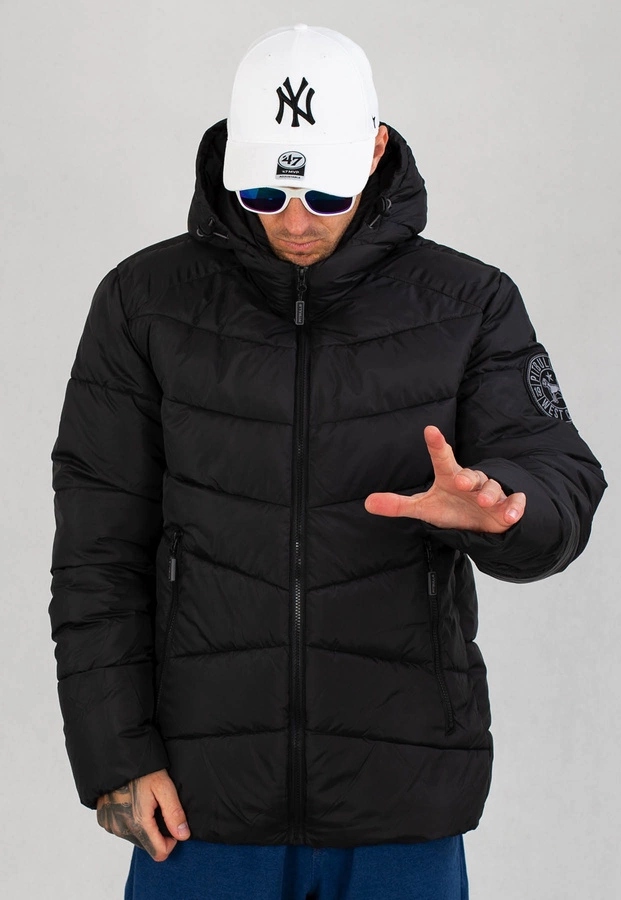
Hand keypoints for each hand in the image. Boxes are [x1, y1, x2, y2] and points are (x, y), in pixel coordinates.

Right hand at [96, 768, 189, 861]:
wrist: (116, 758)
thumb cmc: (143, 770)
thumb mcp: (164, 787)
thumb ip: (174, 813)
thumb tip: (183, 836)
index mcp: (138, 823)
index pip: (160, 853)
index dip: (171, 841)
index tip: (171, 822)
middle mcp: (122, 829)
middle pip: (147, 845)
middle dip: (157, 832)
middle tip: (157, 806)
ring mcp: (111, 825)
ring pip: (135, 838)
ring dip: (143, 827)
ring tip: (145, 802)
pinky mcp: (104, 820)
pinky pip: (123, 830)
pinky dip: (130, 822)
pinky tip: (132, 803)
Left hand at [364, 425, 525, 532]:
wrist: (480, 525)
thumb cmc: (451, 509)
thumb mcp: (424, 508)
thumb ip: (398, 505)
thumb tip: (368, 503)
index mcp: (450, 477)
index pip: (442, 458)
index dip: (436, 445)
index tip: (430, 430)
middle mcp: (471, 482)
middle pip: (471, 474)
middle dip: (467, 476)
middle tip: (459, 480)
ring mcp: (491, 493)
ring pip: (492, 488)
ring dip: (490, 493)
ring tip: (484, 502)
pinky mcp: (506, 507)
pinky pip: (514, 502)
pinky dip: (515, 507)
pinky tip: (511, 514)